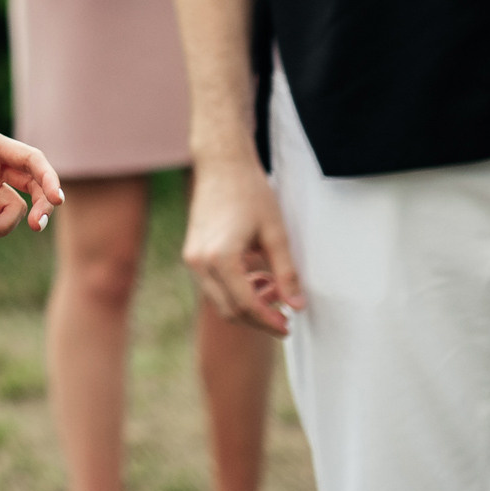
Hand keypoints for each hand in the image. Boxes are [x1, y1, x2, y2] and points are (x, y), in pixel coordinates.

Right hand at [182, 153, 304, 336]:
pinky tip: (256, 277)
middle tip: (284, 316)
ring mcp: (192, 258)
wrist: (221, 164)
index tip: (288, 326)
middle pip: (229, 309)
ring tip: (273, 288)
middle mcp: (199, 262)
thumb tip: (297, 305)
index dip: (268, 321)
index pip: (245, 305)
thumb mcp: (275, 233)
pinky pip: (213, 284)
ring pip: (219, 300)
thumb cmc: (250, 193)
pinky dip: (234, 290)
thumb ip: (286, 273)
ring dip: (246, 304)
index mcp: (220, 258)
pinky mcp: (192, 253)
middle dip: (258, 318)